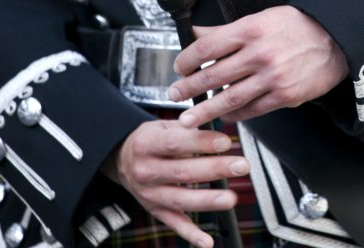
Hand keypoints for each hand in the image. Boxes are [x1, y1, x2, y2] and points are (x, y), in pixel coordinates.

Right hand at [103, 120, 248, 247]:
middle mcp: (146, 171)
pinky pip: (174, 224)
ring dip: (207, 201)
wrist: (122, 160)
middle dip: (214, 169)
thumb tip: (218, 136)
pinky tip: (207, 241)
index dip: (201, 143)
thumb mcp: (163, 126)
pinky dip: (191, 235)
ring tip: (231, 198)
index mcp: (147, 145)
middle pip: (182, 172)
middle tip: (241, 166)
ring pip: (180, 200)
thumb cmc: (150, 141)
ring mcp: (150, 194)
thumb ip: (188, 130)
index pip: (176, 144)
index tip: (225, 142)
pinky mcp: (155, 210)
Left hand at [169, 5, 348, 126]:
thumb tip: (197, 34)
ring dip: (205, 110)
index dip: (186, 60)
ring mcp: (273, 77)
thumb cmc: (299, 27)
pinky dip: (236, 115)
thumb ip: (227, 30)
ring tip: (189, 118)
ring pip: (229, 99)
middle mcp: (260, 54)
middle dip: (188, 89)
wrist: (337, 40)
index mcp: (250, 30)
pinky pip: (252, 110)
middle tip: (174, 96)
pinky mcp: (285, 95)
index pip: (206, 47)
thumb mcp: (262, 18)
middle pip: (212, 76)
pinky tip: (225, 116)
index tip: (179, 67)